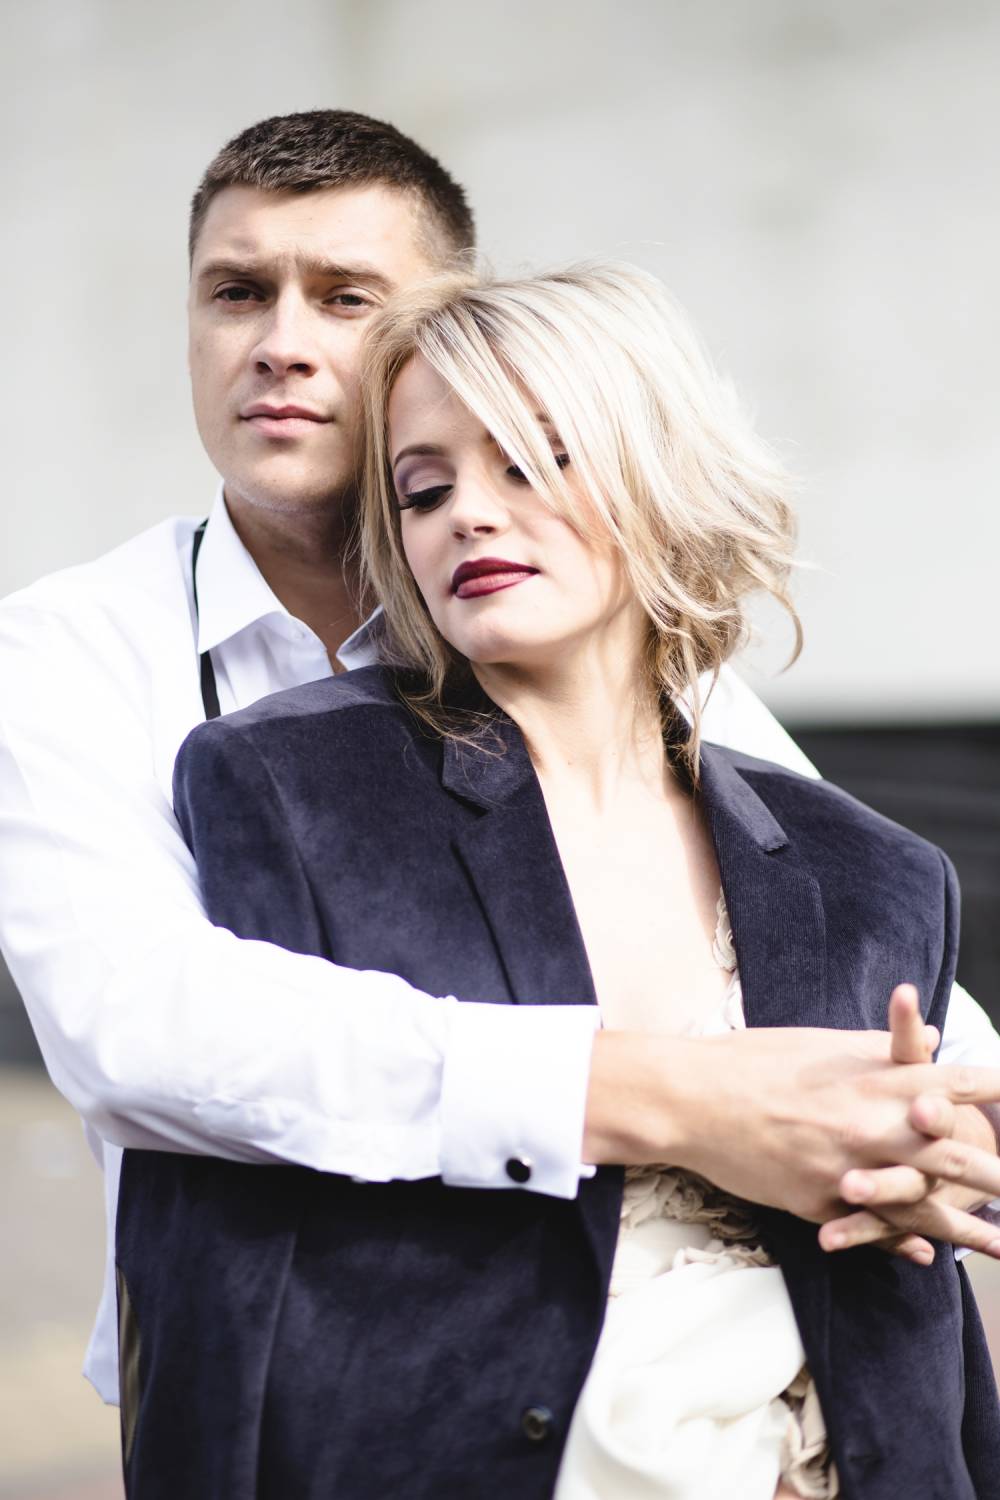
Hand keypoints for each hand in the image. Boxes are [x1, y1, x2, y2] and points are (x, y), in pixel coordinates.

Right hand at [584, 990, 999, 1228]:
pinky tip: (927, 1255)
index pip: (954, 1082)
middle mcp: (869, 1126)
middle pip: (952, 1154)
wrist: (693, 1100)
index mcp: (872, 1079)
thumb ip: (881, 1047)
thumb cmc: (753, 1060)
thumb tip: (932, 1038)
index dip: (995, 1090)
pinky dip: (901, 1243)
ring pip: (920, 1205)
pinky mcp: (818, 1203)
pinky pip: (870, 1229)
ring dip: (967, 1226)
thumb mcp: (822, 1043)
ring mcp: (845, 1171)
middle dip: (996, 1172)